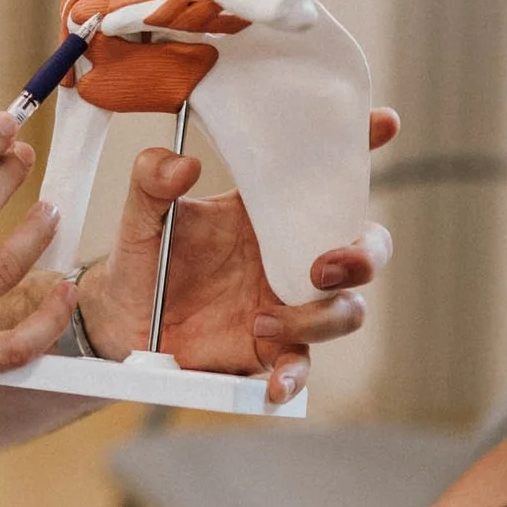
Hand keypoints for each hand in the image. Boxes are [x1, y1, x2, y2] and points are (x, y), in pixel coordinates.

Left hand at [80, 109, 399, 402]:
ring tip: (263, 320)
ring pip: (347, 310)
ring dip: (322, 316)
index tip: (382, 122)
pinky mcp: (273, 350)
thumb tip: (179, 165)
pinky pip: (302, 367)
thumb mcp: (140, 216)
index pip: (324, 174)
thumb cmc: (143, 257)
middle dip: (363, 255)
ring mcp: (290, 304)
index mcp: (268, 211)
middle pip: (366, 249)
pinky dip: (294, 378)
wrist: (124, 321)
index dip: (360, 146)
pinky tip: (274, 384)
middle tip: (322, 266)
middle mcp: (291, 255)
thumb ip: (150, 183)